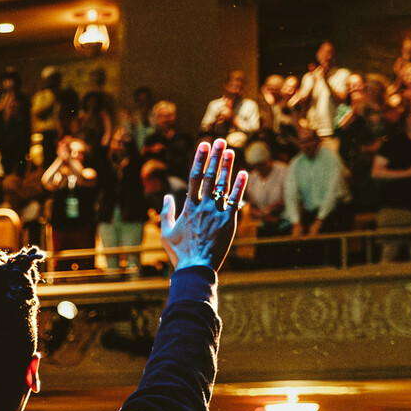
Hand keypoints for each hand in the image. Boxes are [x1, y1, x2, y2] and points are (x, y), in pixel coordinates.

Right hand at [160, 138, 246, 271]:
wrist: (196, 269)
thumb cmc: (180, 253)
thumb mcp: (166, 232)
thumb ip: (166, 213)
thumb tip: (166, 197)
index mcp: (189, 207)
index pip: (194, 177)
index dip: (200, 159)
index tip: (204, 145)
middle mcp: (204, 206)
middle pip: (211, 176)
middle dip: (216, 157)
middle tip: (220, 141)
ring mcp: (217, 213)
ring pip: (223, 185)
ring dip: (227, 167)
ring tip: (230, 151)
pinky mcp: (229, 221)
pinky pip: (236, 200)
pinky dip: (240, 186)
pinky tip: (243, 173)